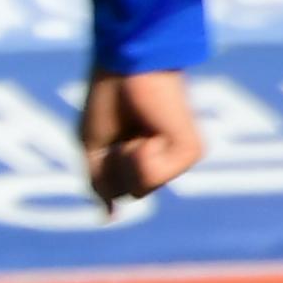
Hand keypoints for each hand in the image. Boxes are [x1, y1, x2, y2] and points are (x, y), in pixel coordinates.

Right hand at [85, 69, 201, 205]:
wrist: (124, 67)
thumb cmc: (107, 99)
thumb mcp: (93, 149)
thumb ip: (99, 183)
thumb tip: (110, 216)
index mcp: (146, 158)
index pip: (120, 190)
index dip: (102, 169)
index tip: (110, 136)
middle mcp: (168, 159)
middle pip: (130, 194)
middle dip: (113, 168)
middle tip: (122, 133)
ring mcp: (181, 156)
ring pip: (141, 190)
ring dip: (125, 161)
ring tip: (137, 131)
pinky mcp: (190, 151)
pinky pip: (152, 176)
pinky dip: (140, 155)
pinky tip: (149, 132)